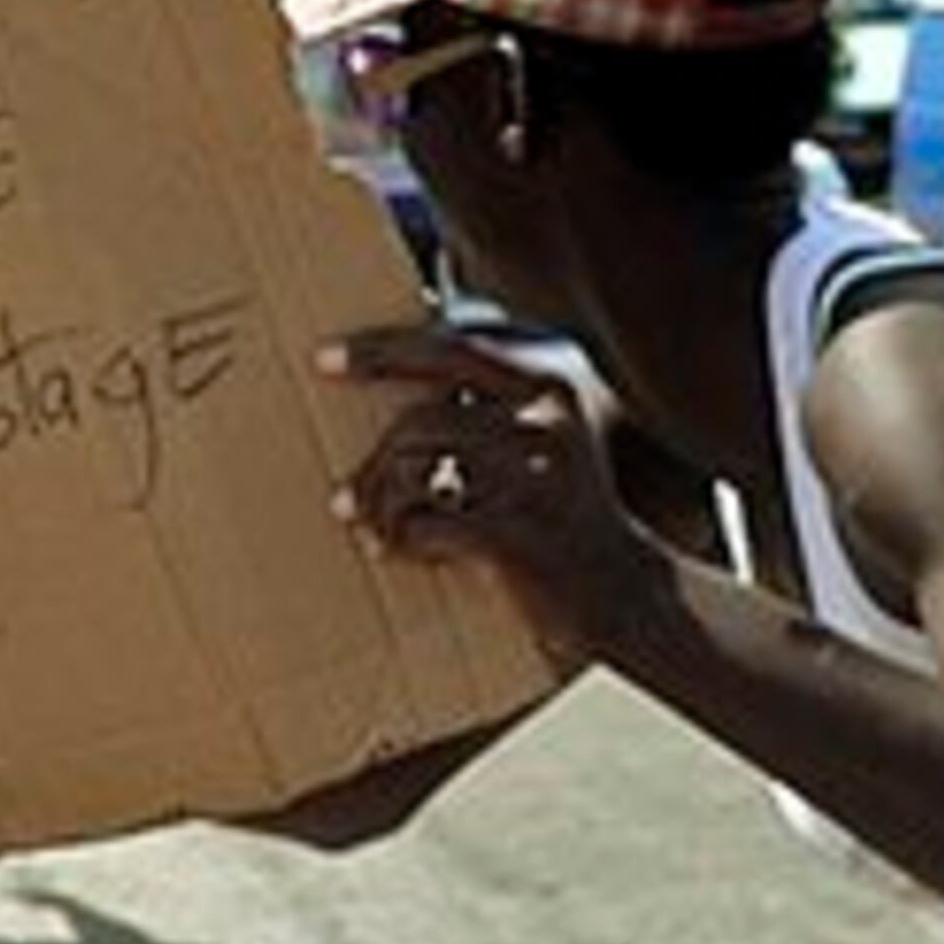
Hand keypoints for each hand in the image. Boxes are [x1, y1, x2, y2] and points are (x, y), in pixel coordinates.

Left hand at [322, 325, 664, 662]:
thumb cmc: (561, 514)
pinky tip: (397, 553)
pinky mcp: (514, 535)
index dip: (382, 351)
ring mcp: (535, 477)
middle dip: (372, 466)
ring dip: (378, 506)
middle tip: (344, 502)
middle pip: (416, 421)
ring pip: (411, 471)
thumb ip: (485, 402)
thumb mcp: (541, 442)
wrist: (620, 593)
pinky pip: (421, 524)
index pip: (451, 349)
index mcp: (555, 382)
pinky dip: (398, 541)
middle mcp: (550, 420)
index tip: (322, 359)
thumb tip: (390, 371)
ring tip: (372, 530)